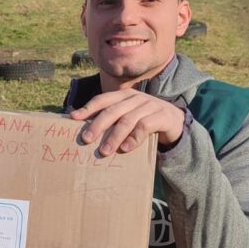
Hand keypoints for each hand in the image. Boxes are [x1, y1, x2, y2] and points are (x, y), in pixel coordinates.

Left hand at [69, 89, 184, 155]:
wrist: (174, 122)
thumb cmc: (145, 121)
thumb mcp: (128, 117)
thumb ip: (112, 120)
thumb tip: (85, 130)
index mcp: (124, 95)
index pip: (103, 99)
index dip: (87, 108)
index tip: (73, 119)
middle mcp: (136, 98)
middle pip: (112, 110)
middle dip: (97, 125)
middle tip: (85, 139)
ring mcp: (149, 106)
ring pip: (127, 120)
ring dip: (114, 137)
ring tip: (104, 151)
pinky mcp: (161, 116)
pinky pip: (144, 127)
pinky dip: (133, 139)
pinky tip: (125, 149)